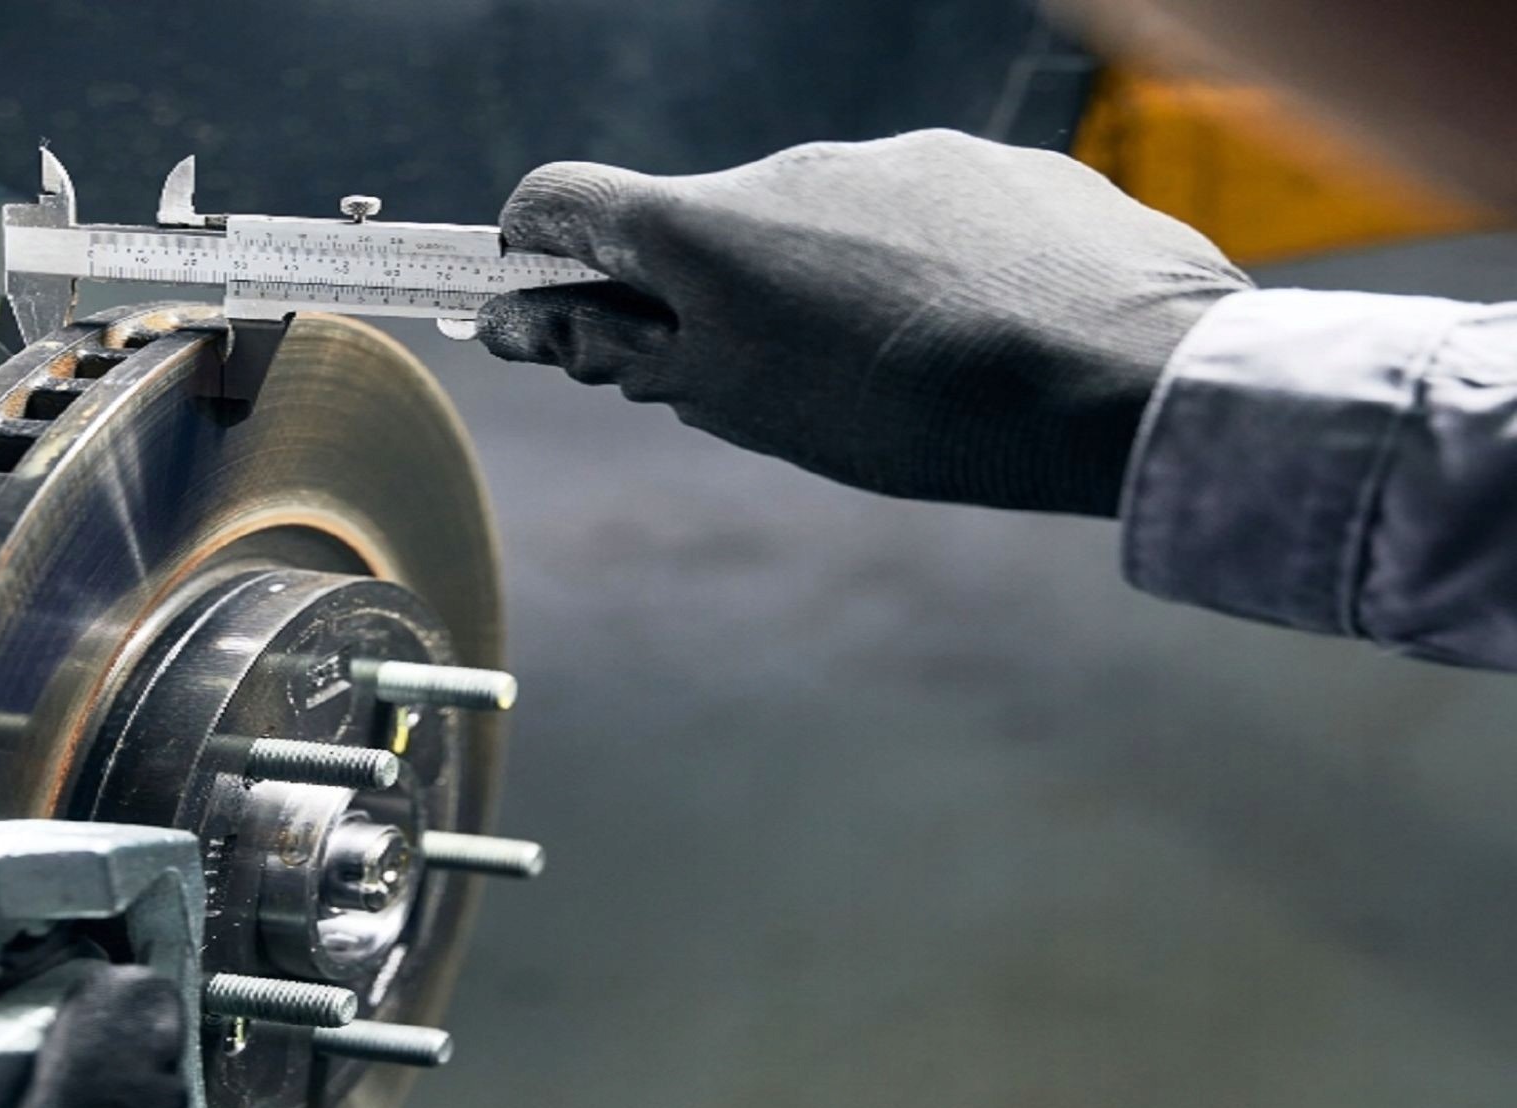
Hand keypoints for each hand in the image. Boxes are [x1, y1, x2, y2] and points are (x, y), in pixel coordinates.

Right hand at [479, 131, 1251, 516]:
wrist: (1117, 376)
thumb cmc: (912, 414)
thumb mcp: (742, 405)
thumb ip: (627, 353)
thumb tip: (531, 317)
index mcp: (708, 226)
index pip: (561, 202)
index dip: (535, 258)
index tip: (551, 313)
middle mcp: (790, 162)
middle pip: (703, 223)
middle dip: (705, 298)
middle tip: (762, 386)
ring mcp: (898, 150)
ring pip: (819, 219)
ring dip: (822, 285)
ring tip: (895, 374)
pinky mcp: (990, 158)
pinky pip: (919, 212)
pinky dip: (916, 267)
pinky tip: (970, 334)